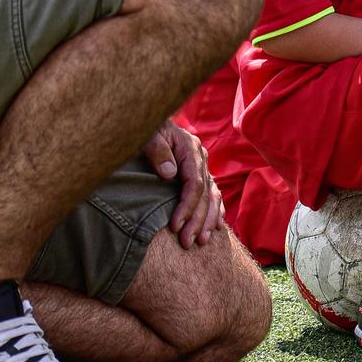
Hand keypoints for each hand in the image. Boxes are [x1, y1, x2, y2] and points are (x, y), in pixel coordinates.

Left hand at [143, 119, 223, 250]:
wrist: (147, 118)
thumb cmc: (144, 129)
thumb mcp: (147, 135)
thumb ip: (158, 151)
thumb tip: (170, 173)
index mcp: (190, 149)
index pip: (194, 183)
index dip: (187, 206)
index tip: (175, 226)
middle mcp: (200, 158)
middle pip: (205, 194)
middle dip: (198, 221)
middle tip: (187, 242)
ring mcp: (201, 166)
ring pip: (213, 196)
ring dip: (208, 221)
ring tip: (202, 242)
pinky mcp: (198, 173)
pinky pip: (213, 194)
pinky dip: (215, 211)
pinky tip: (216, 227)